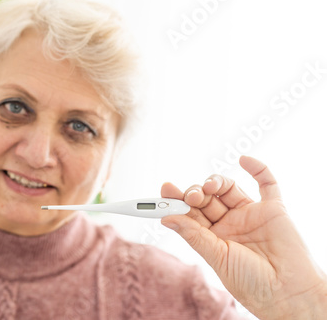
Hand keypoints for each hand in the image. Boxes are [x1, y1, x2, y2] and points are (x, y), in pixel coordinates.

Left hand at [161, 156, 326, 319]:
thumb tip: (165, 218)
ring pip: (228, 188)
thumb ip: (193, 235)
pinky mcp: (273, 209)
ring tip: (208, 186)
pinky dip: (257, 169)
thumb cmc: (251, 283)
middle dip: (195, 193)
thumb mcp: (217, 257)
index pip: (190, 214)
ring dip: (215, 182)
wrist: (288, 293)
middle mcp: (230, 223)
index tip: (165, 189)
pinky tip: (244, 160)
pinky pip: (267, 184)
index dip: (177, 202)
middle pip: (206, 199)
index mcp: (213, 237)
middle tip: (190, 196)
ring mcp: (251, 214)